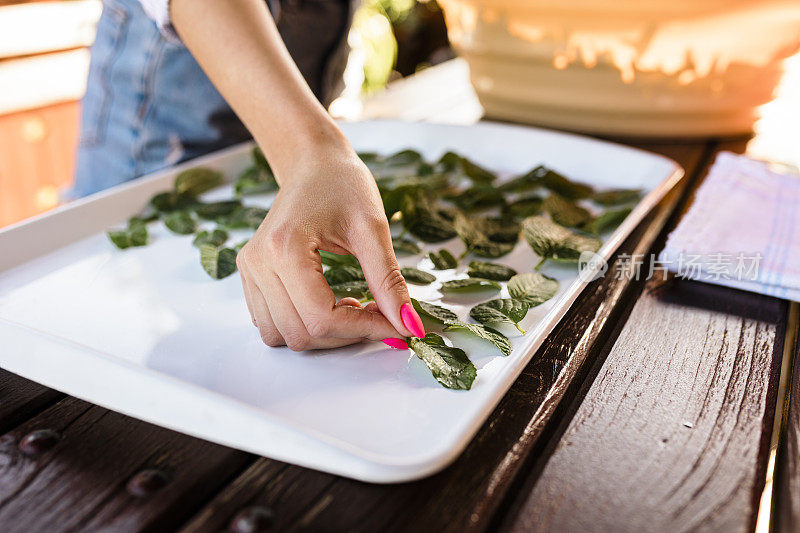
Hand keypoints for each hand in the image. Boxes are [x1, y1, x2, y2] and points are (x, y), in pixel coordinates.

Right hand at [237, 147, 424, 349]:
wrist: (313, 163)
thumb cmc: (343, 184)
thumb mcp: (373, 230)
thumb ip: (389, 283)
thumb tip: (409, 326)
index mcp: (285, 249)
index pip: (322, 317)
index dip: (364, 329)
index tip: (395, 326)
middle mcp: (258, 263)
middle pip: (302, 333)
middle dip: (346, 334)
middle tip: (378, 313)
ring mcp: (250, 271)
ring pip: (283, 336)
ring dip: (324, 335)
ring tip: (351, 307)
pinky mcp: (250, 277)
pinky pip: (272, 324)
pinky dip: (304, 326)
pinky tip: (330, 304)